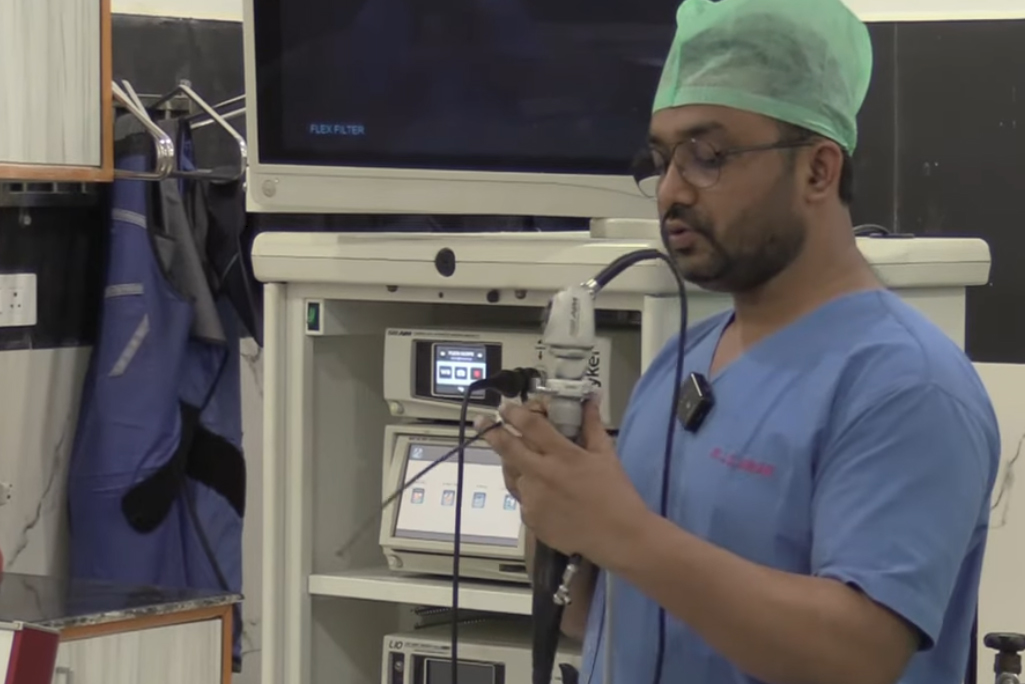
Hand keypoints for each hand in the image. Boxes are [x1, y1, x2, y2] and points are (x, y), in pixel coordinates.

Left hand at [479, 398, 650, 565]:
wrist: (618, 537)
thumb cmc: (616, 493)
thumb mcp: (606, 454)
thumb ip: (591, 425)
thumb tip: (589, 400)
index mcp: (563, 455)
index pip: (531, 426)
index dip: (515, 413)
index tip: (505, 407)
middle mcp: (542, 475)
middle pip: (508, 448)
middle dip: (492, 432)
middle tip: (482, 422)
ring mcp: (533, 499)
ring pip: (511, 474)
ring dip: (510, 463)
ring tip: (515, 458)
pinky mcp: (531, 519)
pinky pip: (521, 498)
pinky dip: (526, 490)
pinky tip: (539, 490)